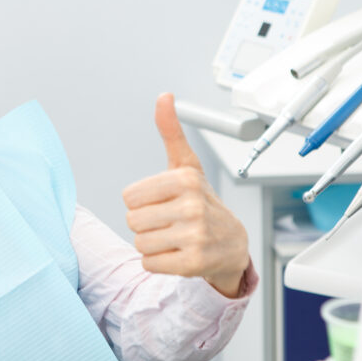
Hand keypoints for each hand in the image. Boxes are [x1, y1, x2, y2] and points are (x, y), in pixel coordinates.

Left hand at [122, 93, 249, 297]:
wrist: (232, 244)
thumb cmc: (202, 201)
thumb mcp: (186, 165)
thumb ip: (171, 132)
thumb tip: (164, 96)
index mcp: (185, 179)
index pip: (129, 197)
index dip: (142, 202)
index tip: (164, 202)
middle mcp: (192, 206)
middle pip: (132, 221)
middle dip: (146, 225)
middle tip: (170, 222)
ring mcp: (195, 236)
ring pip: (140, 243)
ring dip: (152, 244)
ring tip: (175, 238)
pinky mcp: (194, 263)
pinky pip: (150, 264)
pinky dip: (158, 262)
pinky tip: (178, 254)